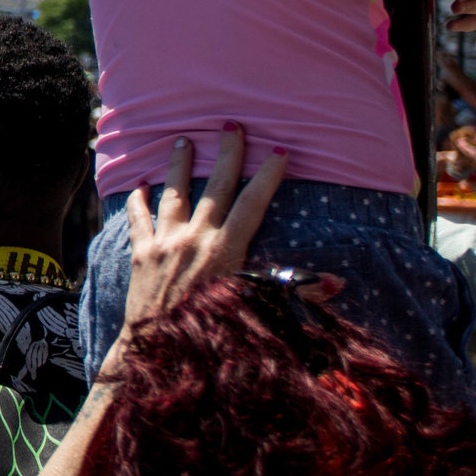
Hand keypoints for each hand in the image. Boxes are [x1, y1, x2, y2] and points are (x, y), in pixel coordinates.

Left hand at [106, 126, 287, 377]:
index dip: (268, 176)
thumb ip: (295, 291)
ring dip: (178, 166)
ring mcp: (164, 244)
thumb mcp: (257, 310)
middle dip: (226, 153)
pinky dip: (137, 201)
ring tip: (181, 140)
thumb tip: (337, 283)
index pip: (252, 204)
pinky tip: (139, 185)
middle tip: (231, 124)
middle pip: (214, 187)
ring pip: (173, 194)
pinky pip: (137, 220)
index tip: (280, 151)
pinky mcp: (140, 254)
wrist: (159, 351)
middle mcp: (194, 239)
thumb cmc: (213, 332)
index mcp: (226, 251)